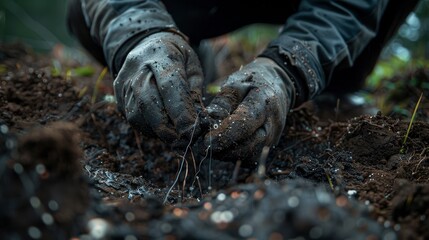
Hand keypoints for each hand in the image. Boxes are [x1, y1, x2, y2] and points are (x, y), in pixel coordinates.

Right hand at [114, 32, 203, 146]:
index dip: (181, 112)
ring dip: (156, 131)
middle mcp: (138, 68)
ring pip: (136, 115)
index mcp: (161, 56)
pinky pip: (131, 117)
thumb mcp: (192, 65)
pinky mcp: (118, 94)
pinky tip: (161, 128)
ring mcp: (125, 81)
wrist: (147, 42)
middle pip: (148, 103)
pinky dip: (147, 127)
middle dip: (167, 128)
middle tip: (183, 141)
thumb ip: (194, 90)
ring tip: (174, 136)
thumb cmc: (176, 56)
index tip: (193, 130)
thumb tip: (197, 120)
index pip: (169, 87)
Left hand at [204, 57, 294, 161]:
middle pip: (249, 144)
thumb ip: (221, 103)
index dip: (224, 134)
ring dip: (228, 154)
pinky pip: (251, 158)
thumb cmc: (251, 83)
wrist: (276, 86)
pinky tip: (224, 147)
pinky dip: (236, 156)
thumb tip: (207, 123)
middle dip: (224, 148)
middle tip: (203, 146)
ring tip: (213, 145)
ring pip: (250, 155)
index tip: (205, 140)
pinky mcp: (269, 146)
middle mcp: (274, 122)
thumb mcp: (235, 84)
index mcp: (265, 101)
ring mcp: (274, 136)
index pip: (245, 122)